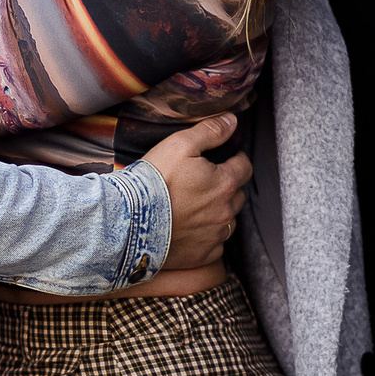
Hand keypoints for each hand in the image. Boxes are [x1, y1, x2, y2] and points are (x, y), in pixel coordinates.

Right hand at [142, 113, 249, 271]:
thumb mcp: (180, 145)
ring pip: (228, 221)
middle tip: (208, 182)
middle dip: (228, 186)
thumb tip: (232, 121)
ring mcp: (215, 235)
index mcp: (225, 183)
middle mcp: (225, 211)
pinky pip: (214, 245)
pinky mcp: (203, 255)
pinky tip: (190, 229)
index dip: (237, 159)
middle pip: (238, 195)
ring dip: (219, 212)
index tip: (231, 158)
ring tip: (197, 206)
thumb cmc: (154, 181)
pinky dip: (207, 236)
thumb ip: (210, 131)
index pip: (244, 167)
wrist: (130, 222)